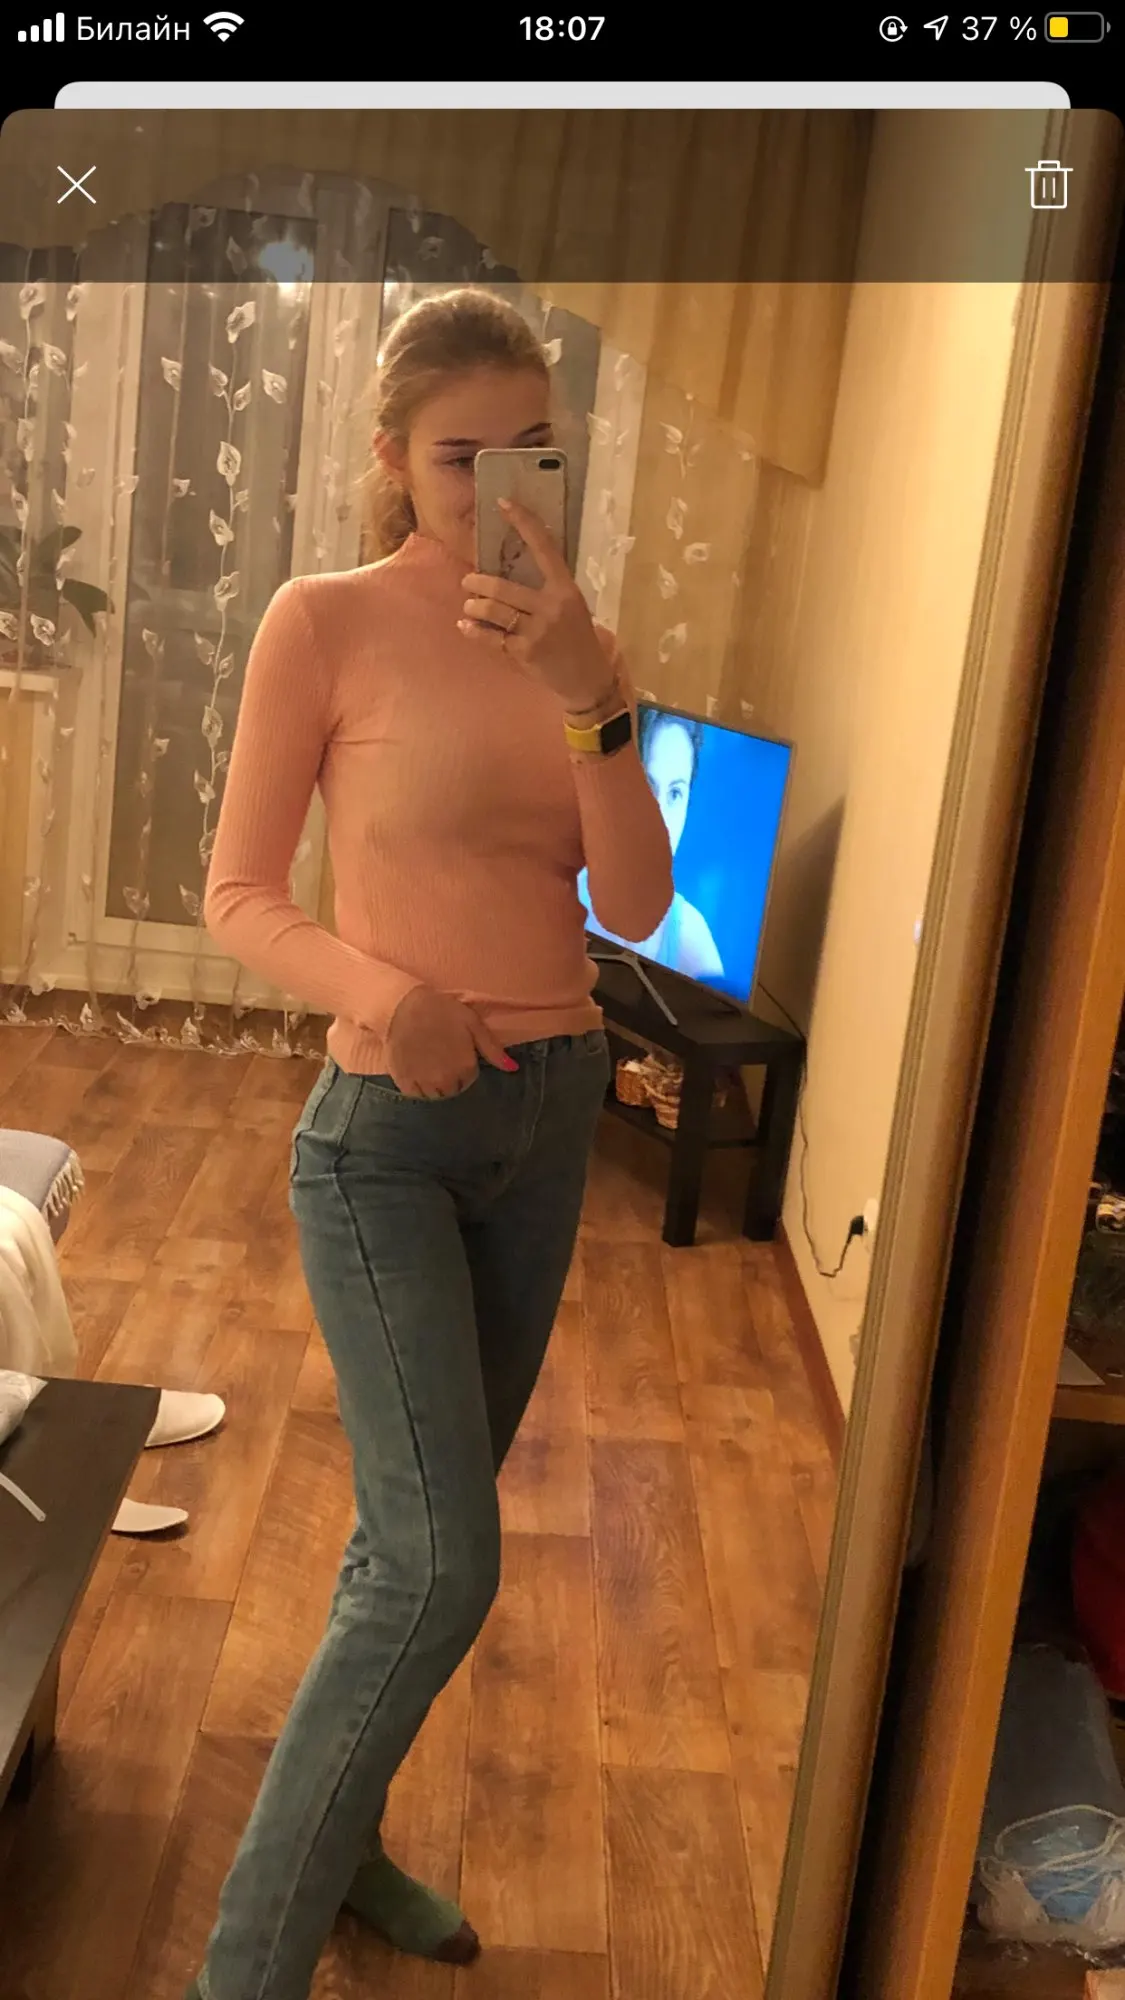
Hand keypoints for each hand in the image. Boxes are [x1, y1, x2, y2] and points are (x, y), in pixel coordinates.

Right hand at [384, 986, 515, 1098]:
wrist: (403, 1007)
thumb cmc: (441, 1011)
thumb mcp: (473, 1024)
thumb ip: (493, 1049)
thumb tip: (513, 1068)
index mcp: (466, 1067)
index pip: (469, 1080)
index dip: (462, 1068)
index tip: (453, 1054)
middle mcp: (447, 1080)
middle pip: (452, 1090)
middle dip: (450, 1079)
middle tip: (440, 1059)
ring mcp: (425, 1083)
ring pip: (434, 1095)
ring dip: (434, 1085)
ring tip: (428, 1065)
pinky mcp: (405, 1082)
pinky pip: (415, 1095)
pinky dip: (417, 1087)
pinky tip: (415, 1070)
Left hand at [459, 499, 615, 713]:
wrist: (587, 679)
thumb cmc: (577, 637)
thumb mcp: (571, 605)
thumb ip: (546, 588)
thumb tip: (509, 571)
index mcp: (565, 588)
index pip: (544, 547)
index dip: (524, 523)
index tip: (504, 504)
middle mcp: (551, 606)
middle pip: (503, 586)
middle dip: (478, 582)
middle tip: (468, 581)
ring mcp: (537, 630)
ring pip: (493, 611)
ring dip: (475, 606)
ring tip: (469, 605)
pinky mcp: (524, 652)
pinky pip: (491, 636)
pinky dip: (474, 630)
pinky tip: (465, 625)